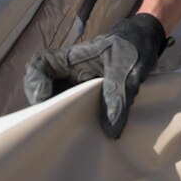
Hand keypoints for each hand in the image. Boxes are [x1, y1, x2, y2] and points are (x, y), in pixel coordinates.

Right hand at [24, 13, 166, 138]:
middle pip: (43, 90)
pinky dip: (76, 124)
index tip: (43, 98)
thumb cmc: (132, 47)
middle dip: (44, 110)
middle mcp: (69, 73)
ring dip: (59, 120)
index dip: (34, 81)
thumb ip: (118, 94)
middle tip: (54, 128)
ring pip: (57, 104)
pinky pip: (75, 112)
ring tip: (67, 136)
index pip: (41, 64)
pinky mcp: (89, 100)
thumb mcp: (127, 68)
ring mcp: (77, 87)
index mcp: (71, 58)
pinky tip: (84, 136)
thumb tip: (111, 130)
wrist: (146, 44)